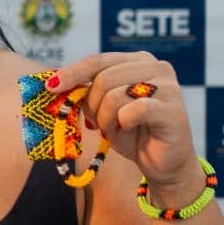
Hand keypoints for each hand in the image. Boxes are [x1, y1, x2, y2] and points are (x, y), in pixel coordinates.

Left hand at [49, 52, 198, 192]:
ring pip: (115, 95)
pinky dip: (123, 123)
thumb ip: (87, 92)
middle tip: (98, 124)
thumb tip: (56, 83)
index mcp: (138, 60)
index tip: (51, 87)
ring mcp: (167, 86)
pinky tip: (129, 129)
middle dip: (93, 105)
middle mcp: (155, 66)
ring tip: (116, 129)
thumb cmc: (133, 133)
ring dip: (107, 119)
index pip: (98, 60)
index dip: (72, 72)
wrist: (163, 164)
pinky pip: (134, 110)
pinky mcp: (173, 108)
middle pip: (104, 78)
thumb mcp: (103, 110)